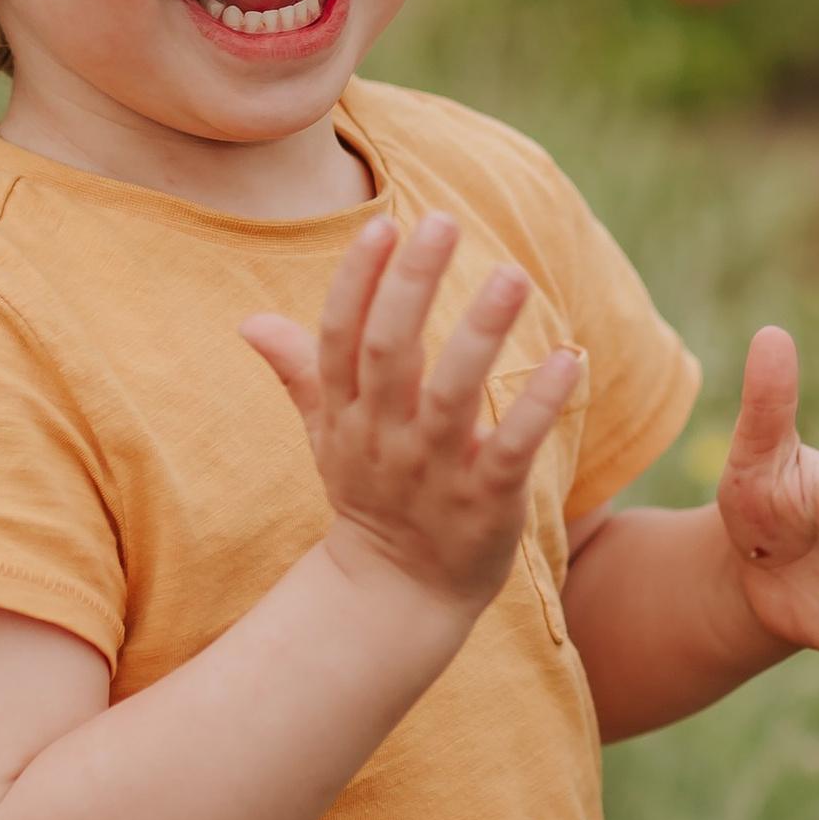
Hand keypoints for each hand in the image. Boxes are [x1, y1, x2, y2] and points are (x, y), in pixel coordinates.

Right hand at [241, 211, 581, 609]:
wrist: (398, 596)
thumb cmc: (369, 495)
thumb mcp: (325, 434)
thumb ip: (300, 371)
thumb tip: (249, 322)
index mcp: (346, 415)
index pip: (341, 339)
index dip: (358, 283)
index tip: (383, 225)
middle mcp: (383, 439)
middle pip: (389, 356)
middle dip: (412, 287)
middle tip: (442, 223)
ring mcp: (434, 471)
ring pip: (453, 396)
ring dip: (480, 333)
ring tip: (511, 275)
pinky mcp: (486, 501)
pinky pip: (511, 448)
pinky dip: (538, 405)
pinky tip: (569, 358)